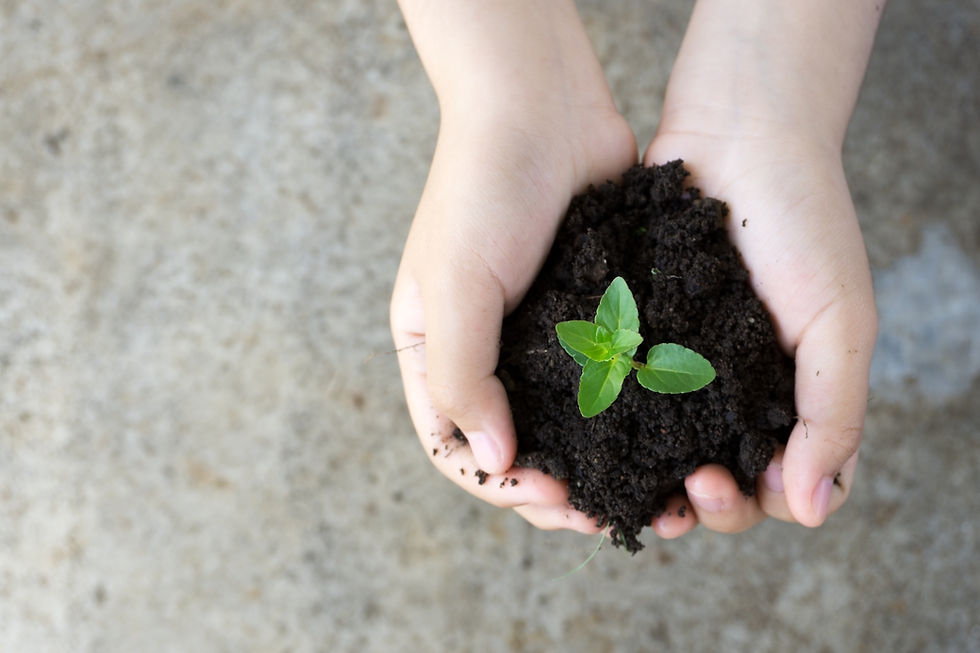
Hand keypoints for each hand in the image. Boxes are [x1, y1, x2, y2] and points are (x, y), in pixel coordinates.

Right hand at [391, 0, 637, 532]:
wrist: (542, 107)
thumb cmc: (481, 190)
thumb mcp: (452, 286)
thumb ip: (462, 375)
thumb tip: (495, 460)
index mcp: (434, 351)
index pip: (455, 446)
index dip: (501, 484)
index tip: (554, 494)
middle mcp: (486, 353)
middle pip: (517, 448)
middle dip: (559, 491)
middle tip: (609, 515)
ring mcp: (542, 338)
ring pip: (568, 425)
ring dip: (603, 465)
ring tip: (649, 495)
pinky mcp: (591, 315)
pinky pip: (608, 382)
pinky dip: (631, 416)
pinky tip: (666, 438)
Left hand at [642, 120, 876, 536]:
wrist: (739, 137)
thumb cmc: (804, 224)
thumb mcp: (839, 321)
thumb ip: (833, 414)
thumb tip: (811, 510)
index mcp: (789, 396)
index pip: (777, 484)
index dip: (755, 501)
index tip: (730, 482)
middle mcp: (732, 389)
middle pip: (715, 479)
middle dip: (702, 501)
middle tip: (684, 487)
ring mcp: (679, 364)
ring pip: (660, 448)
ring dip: (647, 476)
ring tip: (628, 479)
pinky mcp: (634, 332)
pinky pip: (618, 390)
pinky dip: (609, 420)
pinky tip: (591, 431)